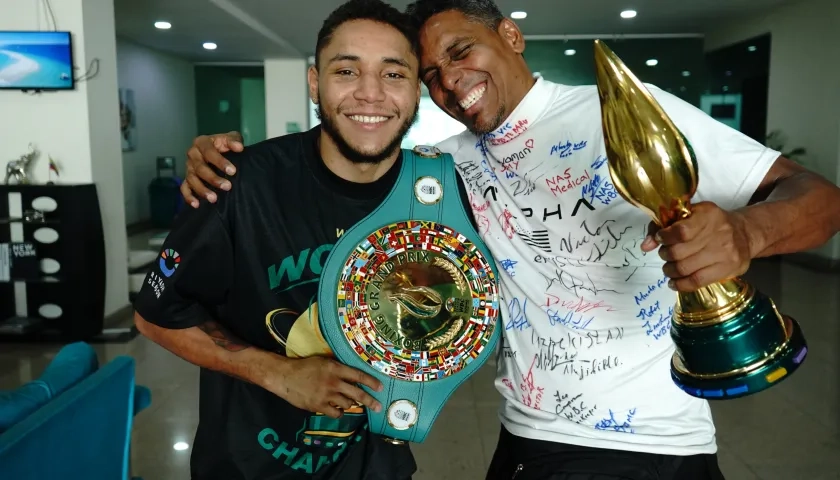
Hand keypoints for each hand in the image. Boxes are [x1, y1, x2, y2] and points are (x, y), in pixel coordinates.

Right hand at [182, 132, 243, 207]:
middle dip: (213, 178)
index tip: (233, 171)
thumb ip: (234, 140)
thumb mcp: (231, 138)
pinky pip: (184, 188)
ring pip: (192, 179)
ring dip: (202, 190)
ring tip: (214, 199)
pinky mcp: (187, 178)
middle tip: (227, 187)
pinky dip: (188, 197)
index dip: (220, 162)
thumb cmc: (225, 145)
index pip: (209, 152)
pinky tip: (196, 204)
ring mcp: (188, 167)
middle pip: (200, 168)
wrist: (219, 151)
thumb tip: (239, 147)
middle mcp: (192, 154)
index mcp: (201, 142)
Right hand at [267, 355, 383, 418]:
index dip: (371, 382)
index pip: (359, 376)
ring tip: (346, 402)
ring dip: (349, 404)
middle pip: (357, 394)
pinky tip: (336, 410)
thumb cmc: (304, 366)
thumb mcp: (323, 362)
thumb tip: (352, 377)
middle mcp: (334, 382)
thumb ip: (337, 369)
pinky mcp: (318, 405)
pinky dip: (338, 412)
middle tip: (378, 407)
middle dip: (370, 401)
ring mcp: (326, 395)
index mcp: (335, 368)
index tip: (380, 388)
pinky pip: (335, 413)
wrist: (285, 376)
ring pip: (347, 404)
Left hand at [640, 201, 754, 291]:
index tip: (660, 239)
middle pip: (679, 252)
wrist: (745, 233)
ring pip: (685, 268)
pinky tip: (675, 282)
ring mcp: (725, 253)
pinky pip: (697, 282)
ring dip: (670, 270)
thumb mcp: (690, 214)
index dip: (665, 238)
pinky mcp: (728, 269)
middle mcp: (718, 233)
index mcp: (707, 215)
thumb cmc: (711, 223)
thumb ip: (664, 225)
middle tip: (665, 255)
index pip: (681, 231)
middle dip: (665, 255)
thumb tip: (646, 246)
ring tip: (669, 268)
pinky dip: (680, 284)